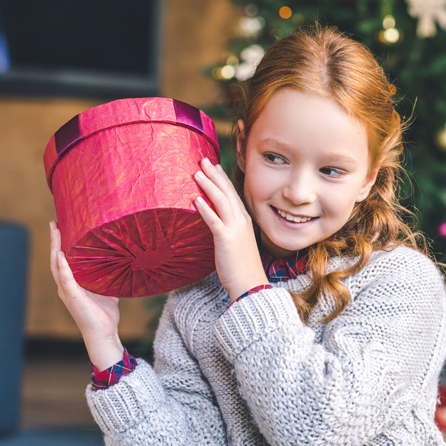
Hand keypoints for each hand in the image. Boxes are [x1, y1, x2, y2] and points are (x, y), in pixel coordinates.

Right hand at [49, 221, 122, 369]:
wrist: (104, 333)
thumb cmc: (104, 314)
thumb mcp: (108, 290)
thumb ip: (109, 276)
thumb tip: (121, 262)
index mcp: (71, 283)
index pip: (62, 259)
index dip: (60, 244)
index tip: (60, 226)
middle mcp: (65, 286)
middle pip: (55, 259)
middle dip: (54, 240)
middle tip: (54, 223)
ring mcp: (67, 292)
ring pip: (56, 266)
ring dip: (55, 248)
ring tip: (55, 232)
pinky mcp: (72, 298)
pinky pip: (66, 280)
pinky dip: (62, 267)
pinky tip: (61, 255)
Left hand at [193, 158, 268, 300]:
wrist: (250, 284)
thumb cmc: (242, 268)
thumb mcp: (236, 244)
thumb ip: (227, 231)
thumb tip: (215, 225)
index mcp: (244, 221)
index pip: (233, 195)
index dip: (223, 180)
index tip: (215, 167)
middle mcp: (240, 221)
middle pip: (226, 192)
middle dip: (214, 175)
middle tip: (203, 161)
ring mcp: (234, 229)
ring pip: (220, 200)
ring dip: (208, 185)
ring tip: (197, 173)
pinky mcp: (226, 239)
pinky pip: (214, 220)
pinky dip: (204, 208)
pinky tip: (195, 199)